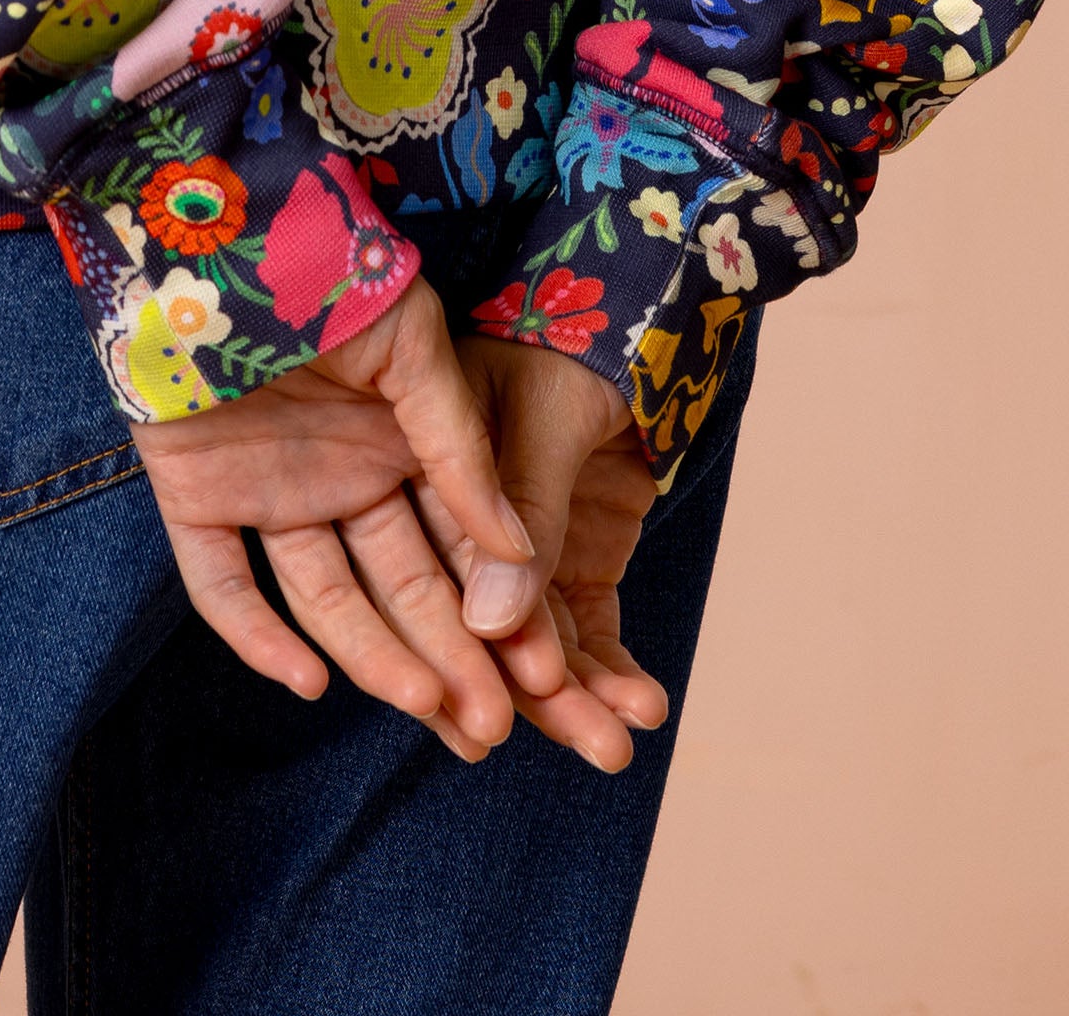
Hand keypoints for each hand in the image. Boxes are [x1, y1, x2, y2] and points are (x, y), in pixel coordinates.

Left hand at [136, 276, 538, 758]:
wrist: (216, 225)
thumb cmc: (328, 266)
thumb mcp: (415, 347)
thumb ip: (459, 450)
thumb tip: (521, 554)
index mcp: (396, 445)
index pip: (453, 550)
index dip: (494, 611)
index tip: (540, 674)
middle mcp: (337, 479)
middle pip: (397, 588)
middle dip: (444, 656)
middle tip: (487, 726)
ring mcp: (266, 494)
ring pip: (323, 600)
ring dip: (371, 656)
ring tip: (423, 704)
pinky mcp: (194, 500)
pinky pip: (223, 585)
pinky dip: (257, 638)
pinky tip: (307, 684)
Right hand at [422, 334, 670, 773]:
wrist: (639, 320)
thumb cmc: (575, 343)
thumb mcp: (544, 416)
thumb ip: (525, 509)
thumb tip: (491, 625)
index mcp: (423, 487)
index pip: (432, 586)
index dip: (463, 651)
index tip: (501, 714)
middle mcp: (462, 536)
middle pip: (484, 635)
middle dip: (539, 699)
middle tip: (594, 748)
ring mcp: (520, 558)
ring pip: (541, 649)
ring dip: (583, 700)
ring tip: (626, 742)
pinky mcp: (574, 568)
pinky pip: (590, 634)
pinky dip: (615, 673)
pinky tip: (645, 704)